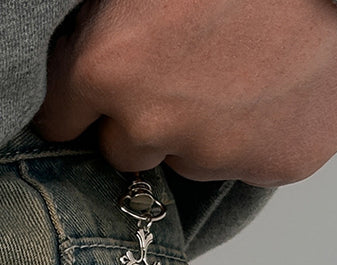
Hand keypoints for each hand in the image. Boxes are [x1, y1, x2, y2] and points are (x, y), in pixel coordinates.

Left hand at [32, 0, 336, 186]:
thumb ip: (102, 30)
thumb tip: (75, 62)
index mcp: (105, 68)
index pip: (58, 121)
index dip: (76, 103)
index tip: (90, 97)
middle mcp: (150, 124)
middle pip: (120, 150)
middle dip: (139, 119)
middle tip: (183, 69)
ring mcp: (215, 153)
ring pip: (187, 159)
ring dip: (202, 128)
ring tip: (240, 69)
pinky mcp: (276, 163)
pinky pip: (248, 163)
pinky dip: (257, 134)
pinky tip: (278, 87)